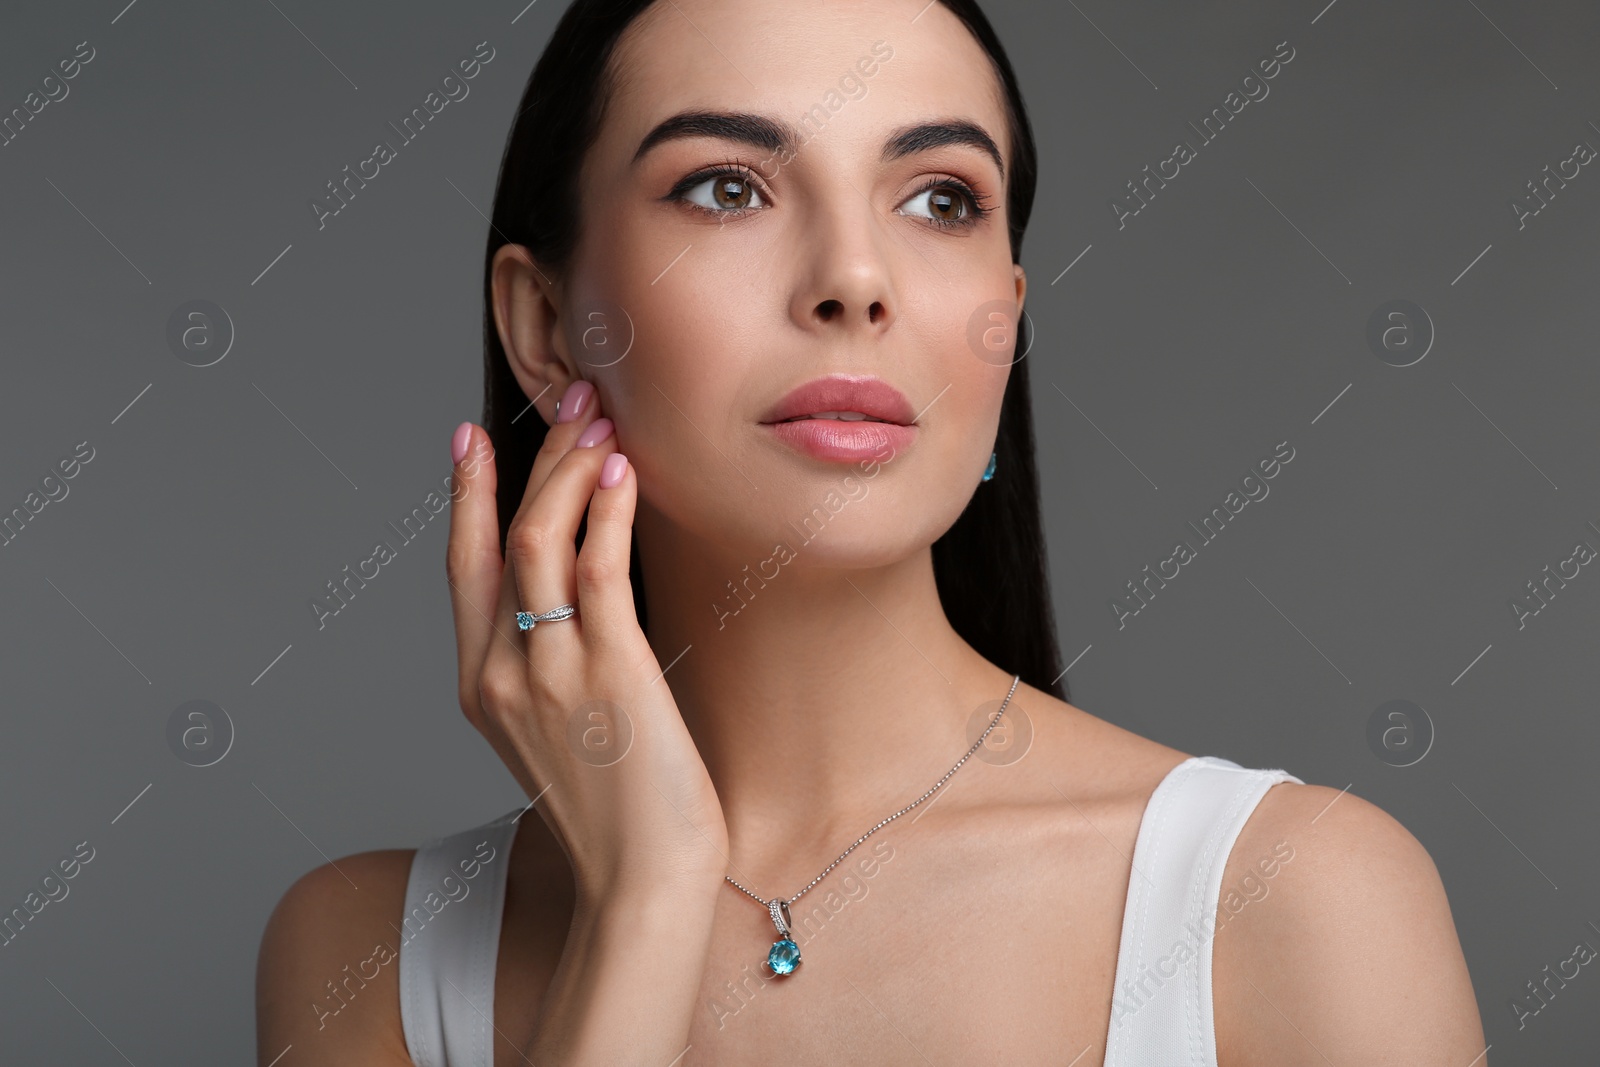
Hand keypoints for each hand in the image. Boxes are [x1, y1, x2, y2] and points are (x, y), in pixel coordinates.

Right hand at [444, 384, 728, 899]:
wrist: (639, 884)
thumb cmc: (615, 813)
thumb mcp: (560, 734)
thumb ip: (553, 667)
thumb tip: (585, 595)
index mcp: (482, 687)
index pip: (463, 568)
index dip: (465, 496)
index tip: (472, 438)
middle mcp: (503, 672)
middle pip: (501, 536)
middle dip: (534, 456)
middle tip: (574, 399)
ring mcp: (551, 671)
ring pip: (543, 539)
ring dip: (573, 468)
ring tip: (604, 421)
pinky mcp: (610, 673)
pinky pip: (599, 571)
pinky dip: (608, 513)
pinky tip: (623, 474)